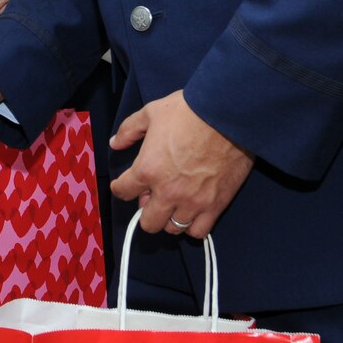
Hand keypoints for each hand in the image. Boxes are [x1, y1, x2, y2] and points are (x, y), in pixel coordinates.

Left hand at [108, 90, 254, 238]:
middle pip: (148, 222)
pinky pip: (199, 231)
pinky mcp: (216, 205)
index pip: (123, 192)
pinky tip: (193, 211)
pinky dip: (193, 225)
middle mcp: (168, 191)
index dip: (121, 187)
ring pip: (172, 229)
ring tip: (174, 203)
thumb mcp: (151, 112)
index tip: (126, 185)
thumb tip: (116, 143)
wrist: (227, 114)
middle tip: (152, 195)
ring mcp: (193, 201)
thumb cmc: (189, 111)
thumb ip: (129, 130)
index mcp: (148, 169)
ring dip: (169, 218)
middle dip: (145, 210)